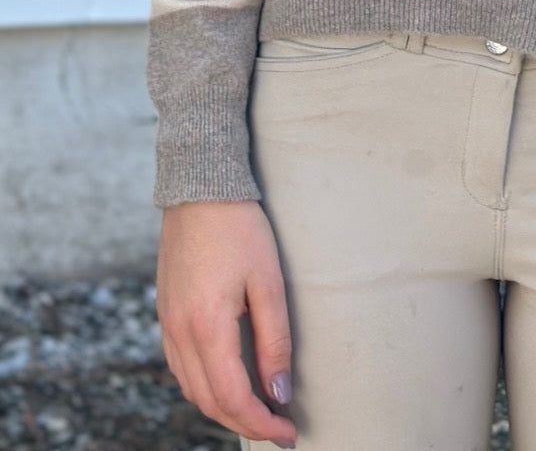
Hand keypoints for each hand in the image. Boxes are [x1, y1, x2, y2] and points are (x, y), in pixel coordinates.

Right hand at [156, 199, 298, 447]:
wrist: (199, 190)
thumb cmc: (240, 229)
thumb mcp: (268, 282)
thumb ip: (274, 341)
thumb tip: (280, 392)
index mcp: (206, 327)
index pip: (233, 397)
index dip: (262, 423)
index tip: (288, 433)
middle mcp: (179, 334)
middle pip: (209, 402)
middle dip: (245, 423)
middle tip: (279, 430)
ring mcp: (167, 325)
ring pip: (192, 390)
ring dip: (224, 409)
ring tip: (259, 411)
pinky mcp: (165, 314)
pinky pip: (182, 369)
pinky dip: (206, 387)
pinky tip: (229, 383)